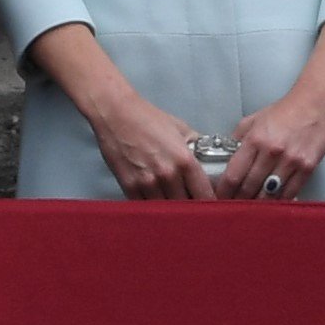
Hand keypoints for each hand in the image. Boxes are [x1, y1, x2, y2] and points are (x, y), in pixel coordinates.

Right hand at [83, 86, 213, 199]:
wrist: (115, 113)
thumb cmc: (148, 118)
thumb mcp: (181, 129)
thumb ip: (196, 147)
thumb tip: (208, 161)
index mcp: (184, 160)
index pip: (204, 194)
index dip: (209, 202)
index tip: (209, 205)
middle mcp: (167, 175)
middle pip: (185, 206)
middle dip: (190, 208)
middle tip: (190, 206)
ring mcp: (147, 183)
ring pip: (165, 210)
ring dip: (170, 211)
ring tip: (172, 208)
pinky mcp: (129, 186)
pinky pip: (145, 207)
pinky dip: (151, 209)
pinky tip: (153, 204)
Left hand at [218, 84, 324, 199]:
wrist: (315, 104)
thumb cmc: (285, 112)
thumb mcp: (252, 121)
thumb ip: (237, 140)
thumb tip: (225, 158)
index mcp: (255, 140)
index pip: (233, 174)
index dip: (224, 190)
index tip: (221, 197)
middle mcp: (272, 151)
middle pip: (249, 187)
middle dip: (239, 200)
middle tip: (234, 206)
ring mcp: (291, 161)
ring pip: (269, 194)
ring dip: (259, 204)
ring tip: (251, 208)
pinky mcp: (307, 167)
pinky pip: (290, 192)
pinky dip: (280, 200)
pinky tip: (273, 203)